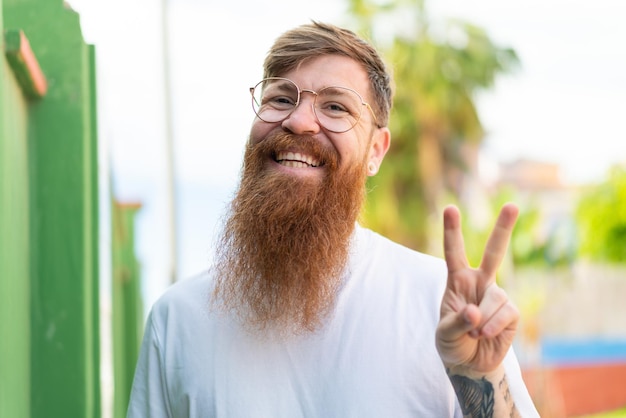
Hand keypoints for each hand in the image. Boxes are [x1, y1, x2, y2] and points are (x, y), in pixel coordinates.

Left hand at [436, 203, 519, 373]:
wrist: (470, 364)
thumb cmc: (452, 343)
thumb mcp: (444, 333)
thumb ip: (457, 321)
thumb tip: (476, 311)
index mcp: (458, 280)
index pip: (454, 252)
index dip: (452, 231)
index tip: (450, 208)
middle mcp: (479, 282)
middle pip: (494, 252)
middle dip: (504, 229)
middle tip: (513, 205)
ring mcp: (497, 295)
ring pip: (495, 296)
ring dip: (482, 319)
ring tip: (474, 332)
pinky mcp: (511, 312)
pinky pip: (506, 313)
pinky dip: (492, 326)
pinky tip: (484, 335)